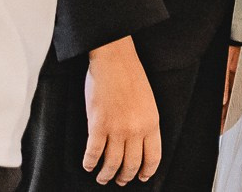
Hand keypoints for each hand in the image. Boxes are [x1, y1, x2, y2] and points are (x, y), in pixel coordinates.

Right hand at [83, 37, 159, 185]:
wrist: (115, 61)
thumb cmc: (131, 77)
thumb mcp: (148, 102)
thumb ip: (144, 123)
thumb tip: (138, 144)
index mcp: (152, 123)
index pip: (153, 157)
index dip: (147, 172)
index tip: (142, 177)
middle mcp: (136, 130)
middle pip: (132, 164)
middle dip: (125, 176)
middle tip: (120, 181)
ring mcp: (117, 129)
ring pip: (112, 164)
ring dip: (106, 175)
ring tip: (102, 178)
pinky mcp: (98, 126)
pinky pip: (93, 153)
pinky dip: (89, 163)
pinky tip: (88, 165)